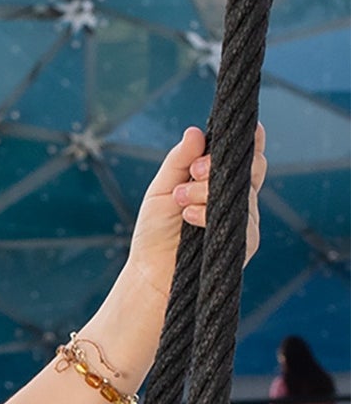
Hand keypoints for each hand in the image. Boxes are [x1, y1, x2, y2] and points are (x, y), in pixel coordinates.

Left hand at [123, 123, 266, 300]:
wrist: (149, 273)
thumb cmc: (156, 230)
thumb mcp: (162, 189)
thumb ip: (179, 161)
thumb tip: (194, 131)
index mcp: (221, 178)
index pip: (245, 153)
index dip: (248, 138)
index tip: (237, 130)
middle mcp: (237, 195)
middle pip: (253, 165)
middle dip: (222, 163)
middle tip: (194, 170)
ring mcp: (243, 218)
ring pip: (243, 191)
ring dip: (208, 190)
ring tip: (180, 198)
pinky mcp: (245, 242)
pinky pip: (241, 220)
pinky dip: (210, 214)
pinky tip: (189, 217)